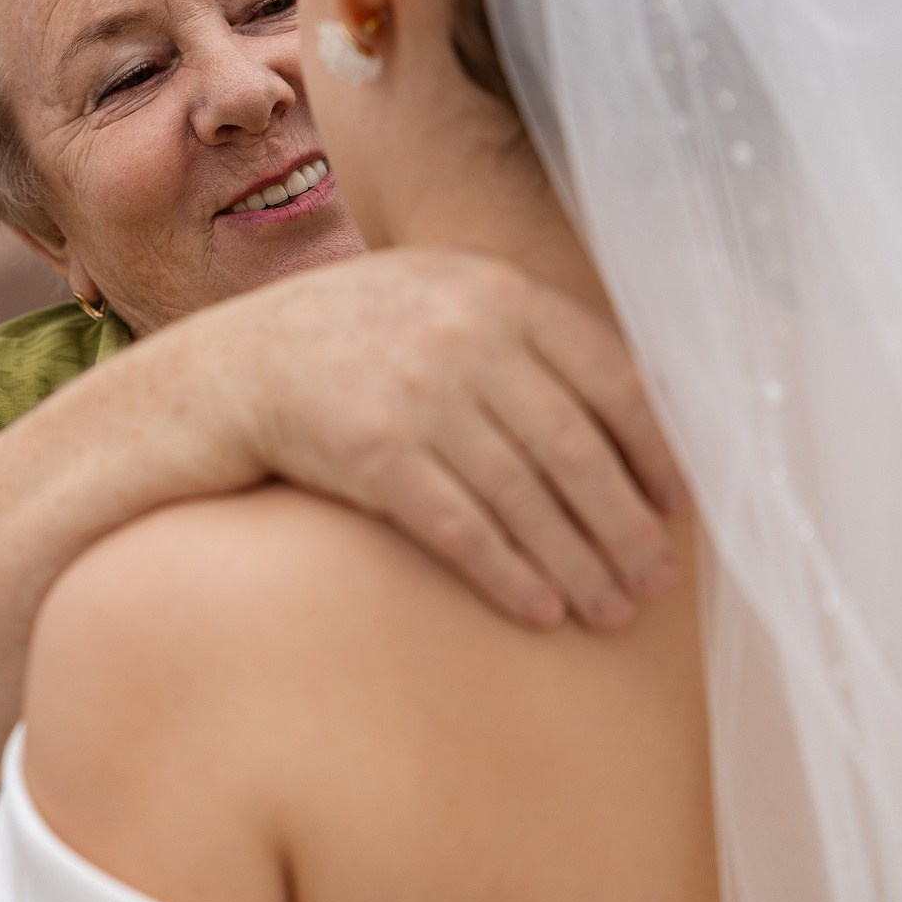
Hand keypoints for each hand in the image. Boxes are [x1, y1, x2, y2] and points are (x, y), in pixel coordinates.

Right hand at [210, 249, 686, 628]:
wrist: (225, 372)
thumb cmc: (344, 343)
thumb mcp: (433, 298)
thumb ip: (517, 328)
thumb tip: (637, 400)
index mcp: (494, 290)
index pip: (610, 377)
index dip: (654, 450)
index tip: (676, 506)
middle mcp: (462, 333)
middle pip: (576, 448)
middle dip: (625, 526)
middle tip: (657, 581)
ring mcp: (416, 392)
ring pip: (527, 497)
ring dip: (579, 565)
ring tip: (611, 612)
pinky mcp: (372, 452)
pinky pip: (463, 528)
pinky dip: (510, 575)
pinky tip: (540, 610)